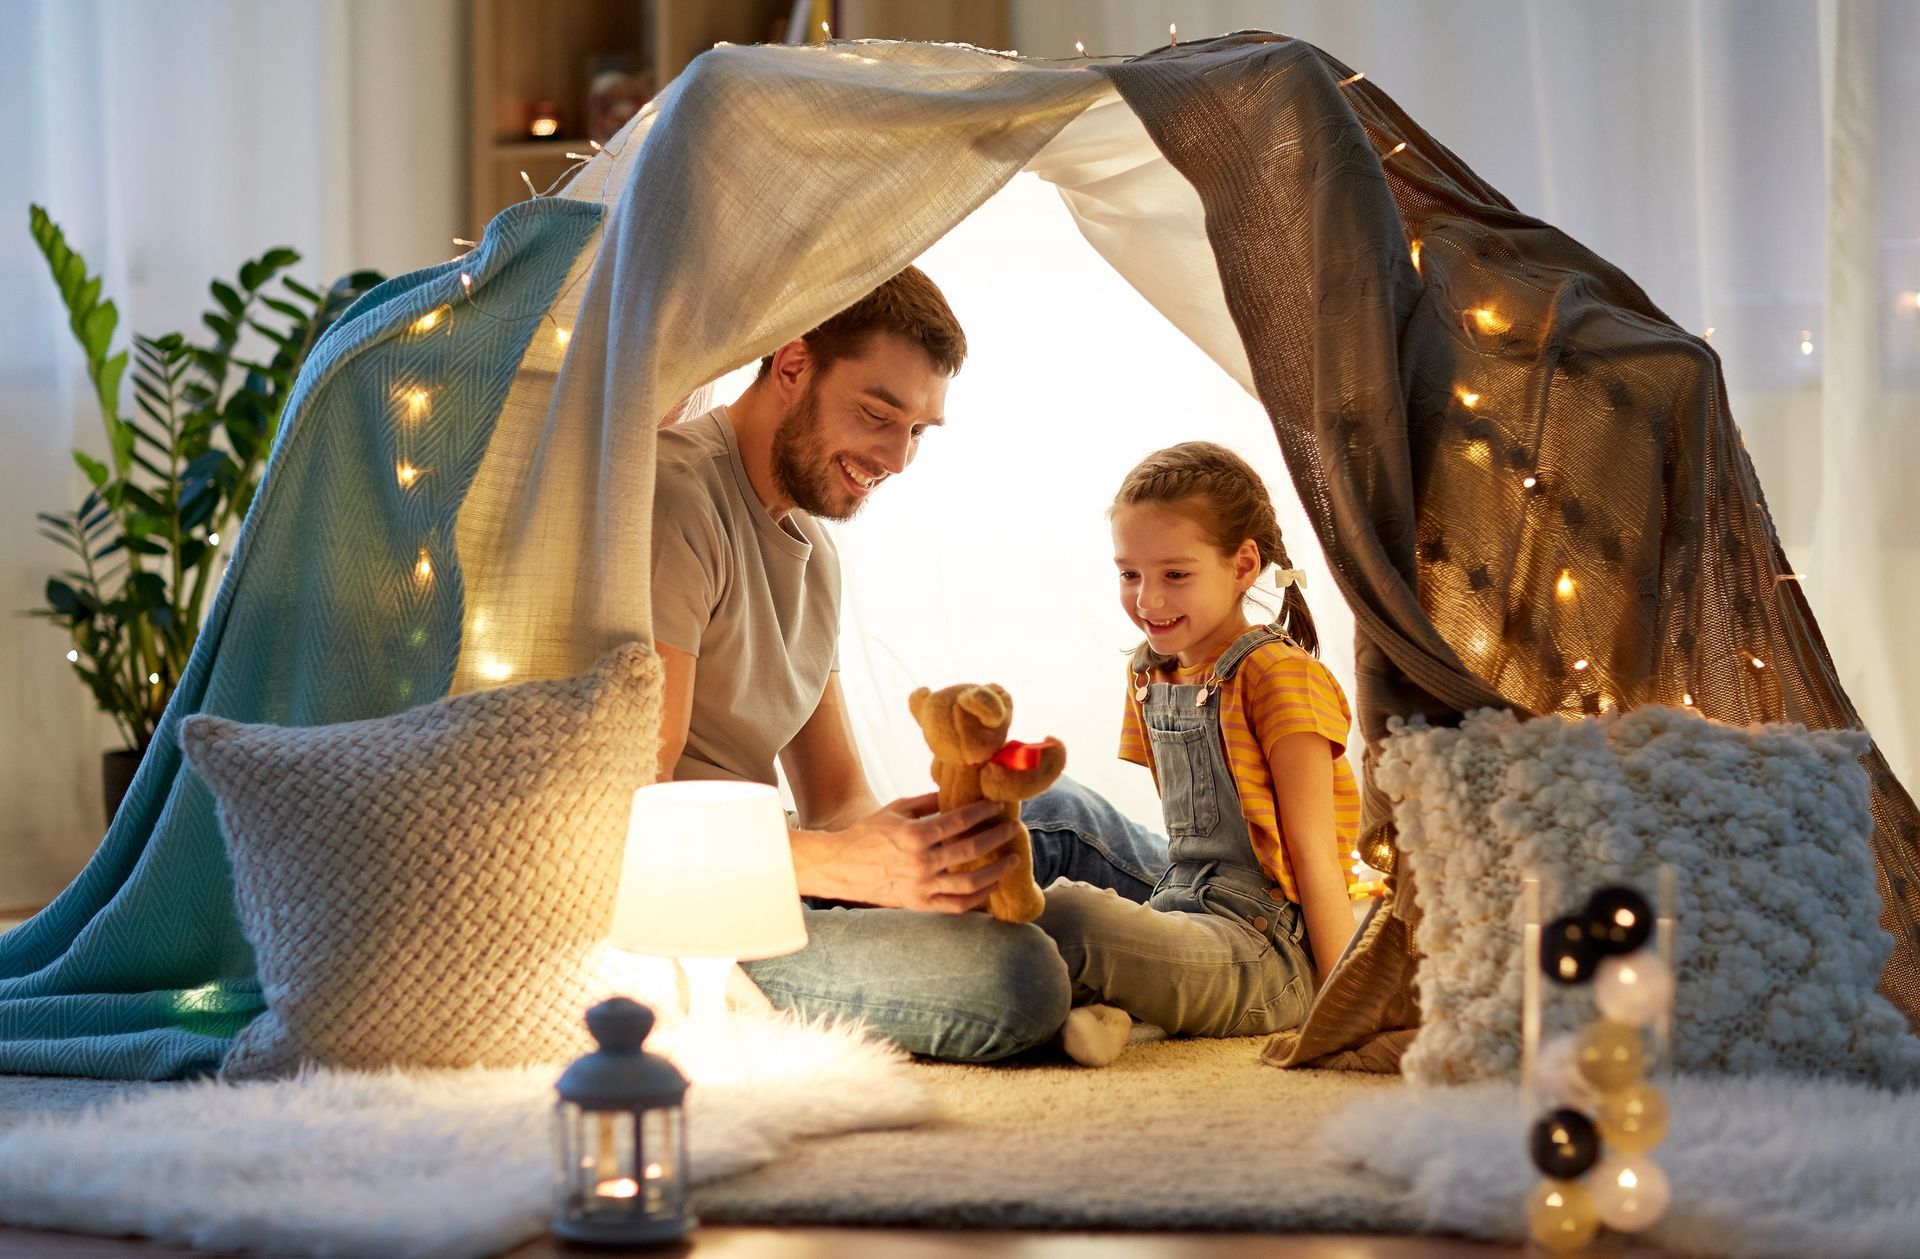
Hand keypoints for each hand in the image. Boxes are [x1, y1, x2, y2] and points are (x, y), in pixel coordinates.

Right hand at [794, 793, 1020, 912]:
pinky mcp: (919, 904)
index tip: (998, 806)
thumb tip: (957, 793)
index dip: (983, 812)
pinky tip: (991, 887)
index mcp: (915, 836)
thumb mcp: (896, 810)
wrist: (841, 867)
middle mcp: (921, 863)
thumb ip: (928, 802)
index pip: (960, 822)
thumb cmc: (868, 834)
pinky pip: (956, 906)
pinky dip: (978, 899)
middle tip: (1014, 828)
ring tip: (1012, 860)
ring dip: (996, 870)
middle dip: (997, 837)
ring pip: (970, 883)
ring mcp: (921, 887)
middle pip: (971, 850)